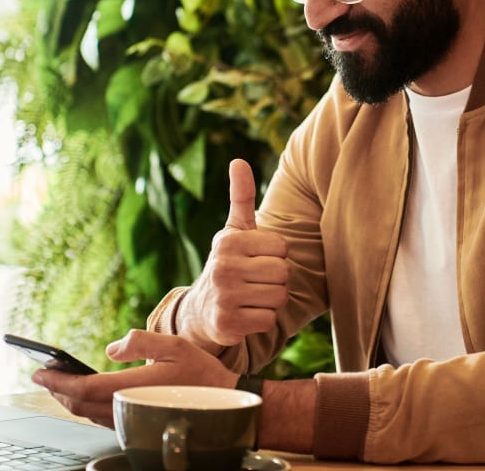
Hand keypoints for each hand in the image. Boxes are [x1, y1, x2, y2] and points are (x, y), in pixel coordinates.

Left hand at [31, 329, 237, 427]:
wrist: (225, 405)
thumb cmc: (202, 374)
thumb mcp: (174, 345)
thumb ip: (140, 342)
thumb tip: (111, 348)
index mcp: (133, 388)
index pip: (84, 388)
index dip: (57, 381)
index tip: (39, 371)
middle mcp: (128, 409)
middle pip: (79, 405)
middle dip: (58, 390)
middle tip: (43, 374)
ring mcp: (132, 420)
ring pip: (89, 414)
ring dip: (70, 399)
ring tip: (59, 382)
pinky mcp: (137, 424)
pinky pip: (102, 418)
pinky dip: (86, 406)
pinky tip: (84, 395)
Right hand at [179, 159, 289, 351]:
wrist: (201, 311)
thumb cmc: (228, 264)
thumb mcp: (233, 230)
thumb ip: (241, 197)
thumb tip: (239, 160)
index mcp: (228, 241)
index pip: (282, 247)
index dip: (275, 256)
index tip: (256, 260)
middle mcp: (222, 267)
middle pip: (283, 272)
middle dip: (276, 279)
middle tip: (256, 281)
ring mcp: (223, 296)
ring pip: (279, 297)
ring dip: (271, 301)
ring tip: (251, 297)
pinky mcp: (226, 324)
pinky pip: (268, 320)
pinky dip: (262, 320)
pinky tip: (246, 315)